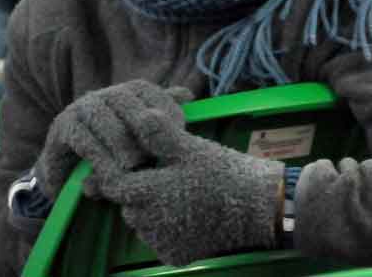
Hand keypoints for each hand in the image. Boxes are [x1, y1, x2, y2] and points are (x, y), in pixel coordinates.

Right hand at [35, 79, 192, 197]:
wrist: (73, 177)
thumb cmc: (117, 157)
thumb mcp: (143, 142)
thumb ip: (161, 120)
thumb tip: (188, 94)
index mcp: (123, 94)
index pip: (145, 90)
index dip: (163, 107)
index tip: (177, 130)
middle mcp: (102, 95)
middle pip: (122, 100)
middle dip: (140, 124)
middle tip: (155, 149)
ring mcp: (79, 109)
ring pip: (100, 116)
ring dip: (117, 140)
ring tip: (132, 163)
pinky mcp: (61, 127)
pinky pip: (80, 136)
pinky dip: (96, 152)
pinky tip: (108, 168)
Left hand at [94, 106, 283, 265]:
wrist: (258, 211)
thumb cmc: (223, 173)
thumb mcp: (191, 148)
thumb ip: (160, 134)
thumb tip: (141, 115)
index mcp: (149, 195)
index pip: (114, 184)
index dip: (112, 170)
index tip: (122, 158)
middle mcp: (150, 224)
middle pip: (127, 203)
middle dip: (133, 187)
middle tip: (149, 170)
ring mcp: (162, 243)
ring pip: (141, 222)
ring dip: (146, 207)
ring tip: (167, 188)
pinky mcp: (175, 255)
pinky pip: (157, 239)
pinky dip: (162, 225)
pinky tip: (179, 210)